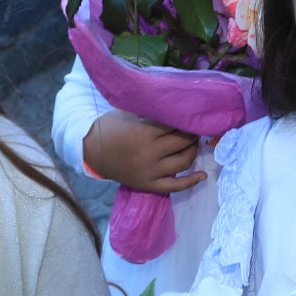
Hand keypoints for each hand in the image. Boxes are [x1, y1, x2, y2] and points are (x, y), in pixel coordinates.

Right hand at [83, 111, 203, 192]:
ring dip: (193, 151)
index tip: (193, 116)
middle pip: (183, 142)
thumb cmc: (111, 128)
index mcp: (144, 133)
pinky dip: (192, 181)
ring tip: (193, 144)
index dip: (186, 120)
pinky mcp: (149, 185)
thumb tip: (178, 109)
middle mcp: (150, 153)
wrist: (92, 151)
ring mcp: (150, 172)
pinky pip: (176, 186)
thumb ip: (152, 113)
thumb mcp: (130, 114)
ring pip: (183, 162)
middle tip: (195, 129)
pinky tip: (203, 175)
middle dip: (192, 134)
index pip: (176, 125)